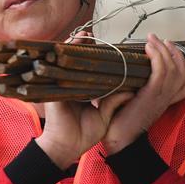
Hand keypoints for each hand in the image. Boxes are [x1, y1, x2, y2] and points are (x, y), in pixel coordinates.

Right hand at [34, 31, 133, 167]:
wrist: (66, 148)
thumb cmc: (83, 135)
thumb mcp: (104, 117)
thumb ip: (114, 102)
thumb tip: (130, 90)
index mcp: (83, 93)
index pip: (90, 72)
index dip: (97, 61)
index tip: (109, 51)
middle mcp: (72, 87)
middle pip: (78, 63)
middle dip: (85, 49)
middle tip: (94, 37)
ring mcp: (61, 87)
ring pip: (67, 61)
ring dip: (75, 46)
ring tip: (86, 35)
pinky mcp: (53, 88)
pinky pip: (57, 66)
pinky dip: (64, 53)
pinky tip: (73, 43)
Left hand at [101, 33, 184, 154]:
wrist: (119, 141)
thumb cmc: (120, 124)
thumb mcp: (135, 105)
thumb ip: (138, 92)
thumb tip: (131, 75)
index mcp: (165, 102)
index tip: (181, 56)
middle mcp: (167, 99)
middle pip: (183, 72)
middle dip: (175, 52)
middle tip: (163, 41)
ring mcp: (161, 97)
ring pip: (173, 67)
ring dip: (163, 49)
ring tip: (153, 40)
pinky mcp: (151, 95)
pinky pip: (161, 71)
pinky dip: (156, 56)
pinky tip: (148, 47)